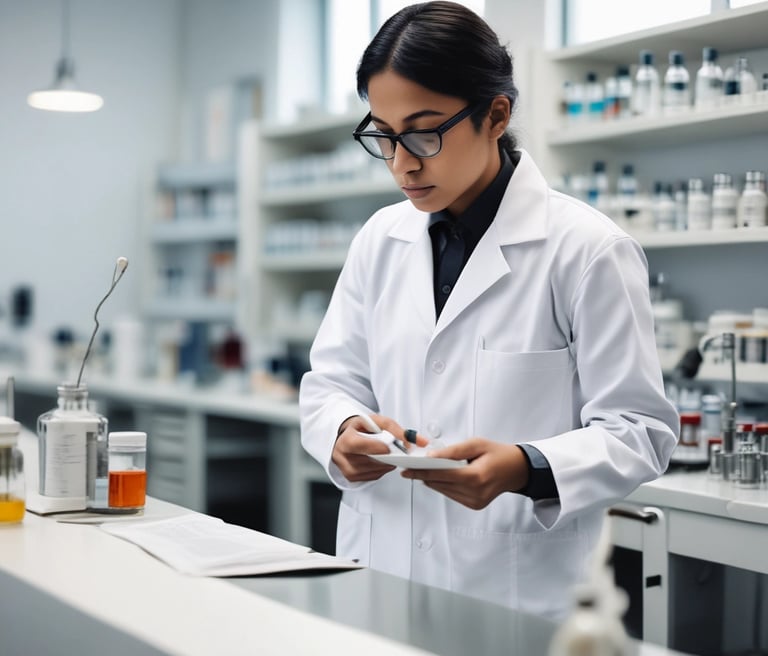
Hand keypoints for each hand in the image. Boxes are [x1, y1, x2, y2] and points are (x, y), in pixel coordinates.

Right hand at [332, 414, 429, 481]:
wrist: (348, 436)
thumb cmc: (363, 428)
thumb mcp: (378, 421)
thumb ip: (398, 429)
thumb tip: (420, 441)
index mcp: (346, 439)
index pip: (358, 445)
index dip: (374, 447)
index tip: (388, 448)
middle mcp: (342, 456)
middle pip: (368, 460)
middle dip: (386, 457)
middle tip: (398, 453)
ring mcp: (346, 469)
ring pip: (373, 470)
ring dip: (386, 464)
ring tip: (390, 454)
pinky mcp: (352, 478)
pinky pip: (373, 476)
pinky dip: (381, 469)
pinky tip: (382, 461)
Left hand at [401, 438, 529, 509]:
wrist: (517, 469)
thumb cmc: (497, 453)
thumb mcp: (476, 444)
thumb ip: (452, 451)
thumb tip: (430, 457)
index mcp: (476, 476)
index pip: (442, 475)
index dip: (421, 472)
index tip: (406, 469)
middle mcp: (476, 492)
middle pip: (440, 484)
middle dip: (423, 475)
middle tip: (408, 468)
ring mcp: (475, 501)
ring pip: (444, 491)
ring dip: (432, 481)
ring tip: (420, 470)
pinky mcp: (475, 505)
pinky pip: (452, 495)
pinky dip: (444, 486)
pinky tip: (439, 477)